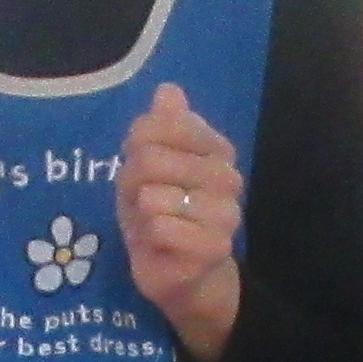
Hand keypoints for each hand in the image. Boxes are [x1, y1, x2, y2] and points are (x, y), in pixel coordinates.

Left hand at [117, 80, 245, 361]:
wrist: (179, 271)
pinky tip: (161, 244)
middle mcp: (229, 177)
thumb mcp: (147, 164)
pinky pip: (160, 227)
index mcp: (217, 148)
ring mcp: (226, 213)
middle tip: (143, 201)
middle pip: (151, 158)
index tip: (142, 166)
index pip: (162, 123)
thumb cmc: (161, 212)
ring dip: (141, 213)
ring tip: (154, 223)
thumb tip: (168, 90)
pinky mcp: (215, 247)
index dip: (137, 145)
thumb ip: (158, 126)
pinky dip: (150, 237)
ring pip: (154, 196)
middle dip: (133, 182)